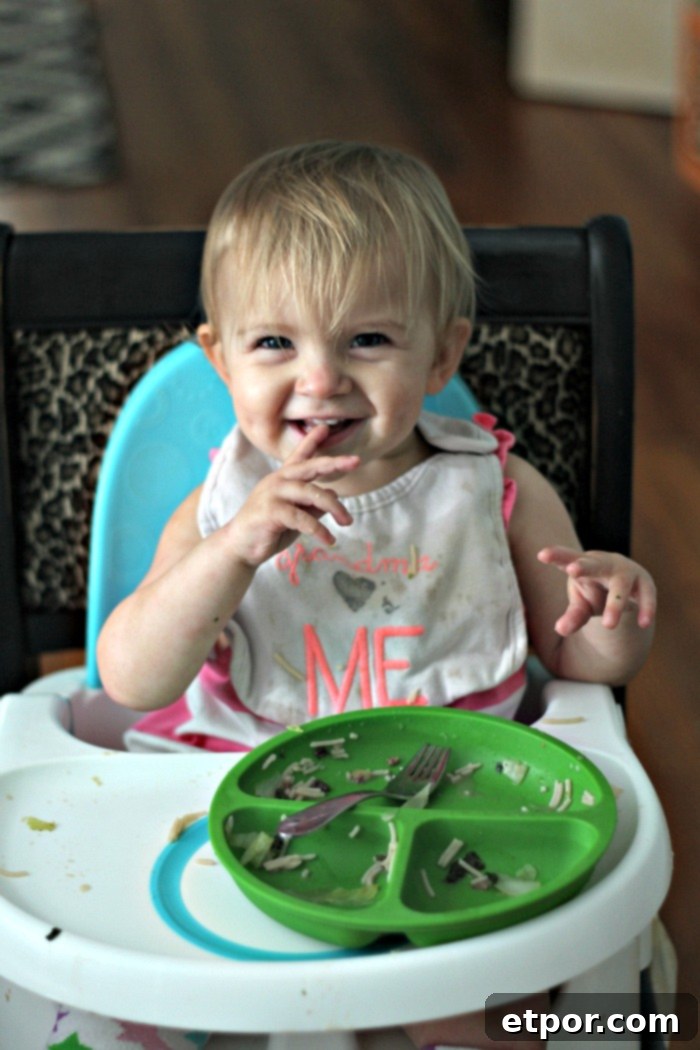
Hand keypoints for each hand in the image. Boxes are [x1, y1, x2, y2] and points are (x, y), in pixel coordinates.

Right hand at [226, 424, 359, 567]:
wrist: (241, 548)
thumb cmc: (270, 530)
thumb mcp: (297, 516)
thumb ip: (313, 505)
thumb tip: (334, 495)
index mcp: (283, 479)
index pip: (299, 456)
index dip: (311, 441)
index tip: (325, 427)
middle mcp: (278, 481)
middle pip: (310, 467)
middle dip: (334, 463)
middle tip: (356, 461)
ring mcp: (273, 494)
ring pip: (311, 493)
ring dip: (334, 507)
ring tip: (347, 522)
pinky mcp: (270, 511)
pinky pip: (302, 518)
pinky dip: (319, 530)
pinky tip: (330, 540)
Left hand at [537, 546, 656, 636]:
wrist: (627, 585)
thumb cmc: (596, 591)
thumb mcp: (582, 605)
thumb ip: (573, 617)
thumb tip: (561, 630)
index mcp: (583, 564)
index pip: (566, 558)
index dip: (556, 556)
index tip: (542, 555)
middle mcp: (604, 564)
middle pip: (593, 564)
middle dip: (584, 566)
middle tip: (572, 570)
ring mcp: (626, 572)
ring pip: (620, 585)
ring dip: (614, 603)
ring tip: (609, 625)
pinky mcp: (644, 583)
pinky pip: (646, 596)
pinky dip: (646, 608)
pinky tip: (644, 623)